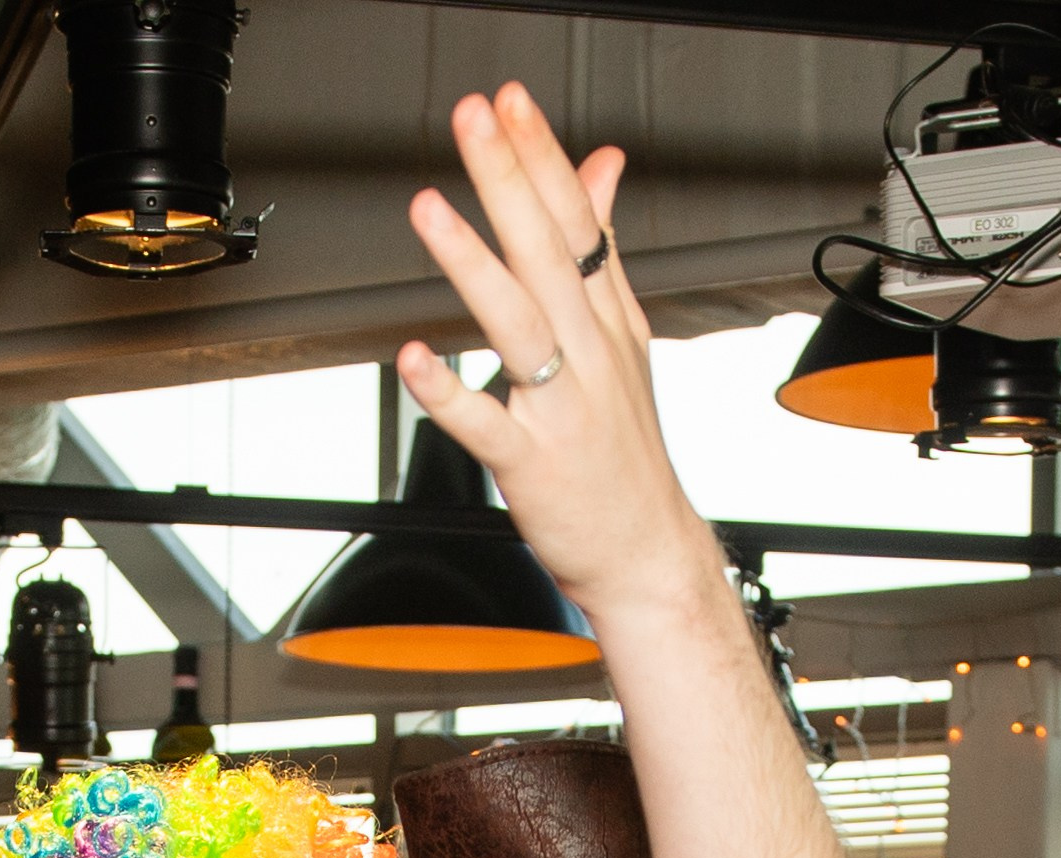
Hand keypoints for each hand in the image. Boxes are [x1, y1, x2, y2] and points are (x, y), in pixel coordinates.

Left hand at [399, 88, 714, 624]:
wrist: (645, 552)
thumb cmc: (625, 455)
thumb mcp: (624, 340)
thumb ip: (603, 252)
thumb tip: (601, 167)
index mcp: (606, 322)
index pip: (578, 222)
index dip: (544, 157)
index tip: (513, 102)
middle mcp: (588, 356)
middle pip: (549, 253)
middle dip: (510, 180)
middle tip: (476, 120)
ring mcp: (561, 410)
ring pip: (517, 324)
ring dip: (473, 264)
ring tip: (433, 209)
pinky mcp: (531, 466)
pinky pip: (485, 424)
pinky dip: (449, 392)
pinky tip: (415, 358)